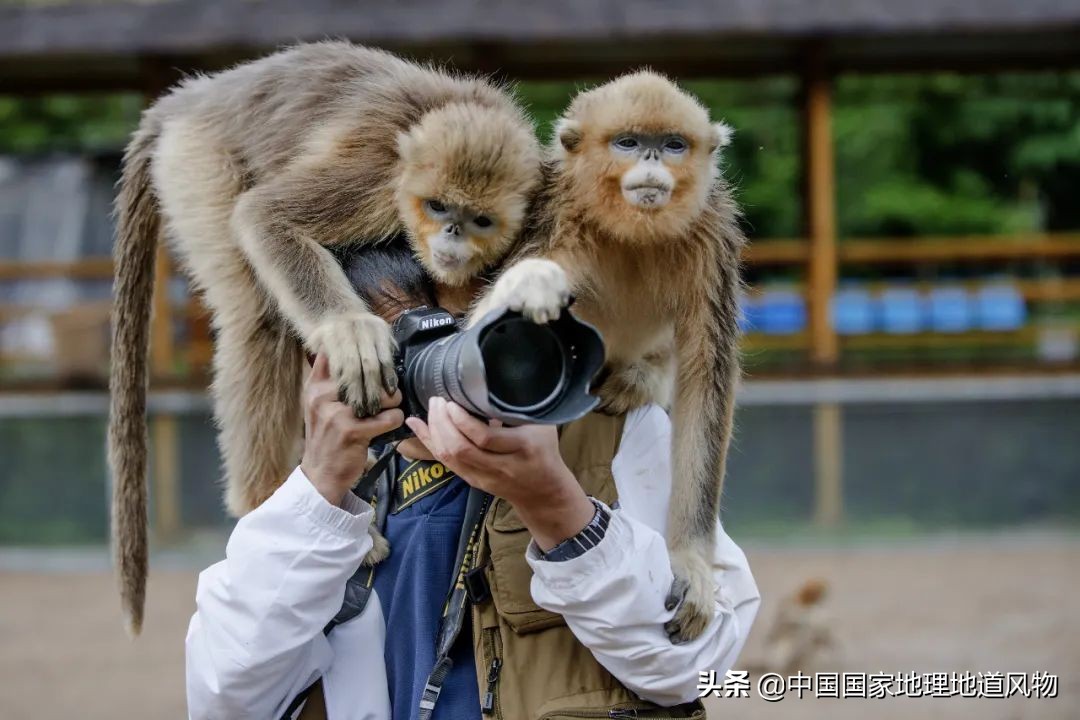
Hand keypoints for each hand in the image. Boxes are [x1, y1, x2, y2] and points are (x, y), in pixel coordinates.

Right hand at [300, 353, 402, 506]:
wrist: (320, 474)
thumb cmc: (325, 436)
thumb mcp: (317, 404)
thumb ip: (327, 377)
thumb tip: (341, 347)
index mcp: (316, 387)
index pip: (344, 357)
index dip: (366, 356)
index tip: (376, 364)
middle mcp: (323, 397)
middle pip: (370, 373)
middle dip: (385, 385)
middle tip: (387, 396)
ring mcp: (337, 414)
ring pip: (383, 395)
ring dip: (392, 403)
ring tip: (385, 413)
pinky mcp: (353, 432)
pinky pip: (390, 417)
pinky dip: (395, 420)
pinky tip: (388, 426)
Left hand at [405, 398, 593, 550]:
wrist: (543, 491)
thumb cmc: (544, 451)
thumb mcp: (542, 426)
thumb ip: (519, 409)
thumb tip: (491, 383)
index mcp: (520, 447)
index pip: (484, 437)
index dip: (462, 420)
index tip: (453, 401)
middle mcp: (500, 465)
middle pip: (461, 448)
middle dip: (442, 423)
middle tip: (438, 400)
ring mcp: (484, 476)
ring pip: (450, 457)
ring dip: (435, 431)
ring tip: (431, 409)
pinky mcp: (473, 481)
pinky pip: (446, 462)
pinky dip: (430, 442)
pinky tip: (418, 426)